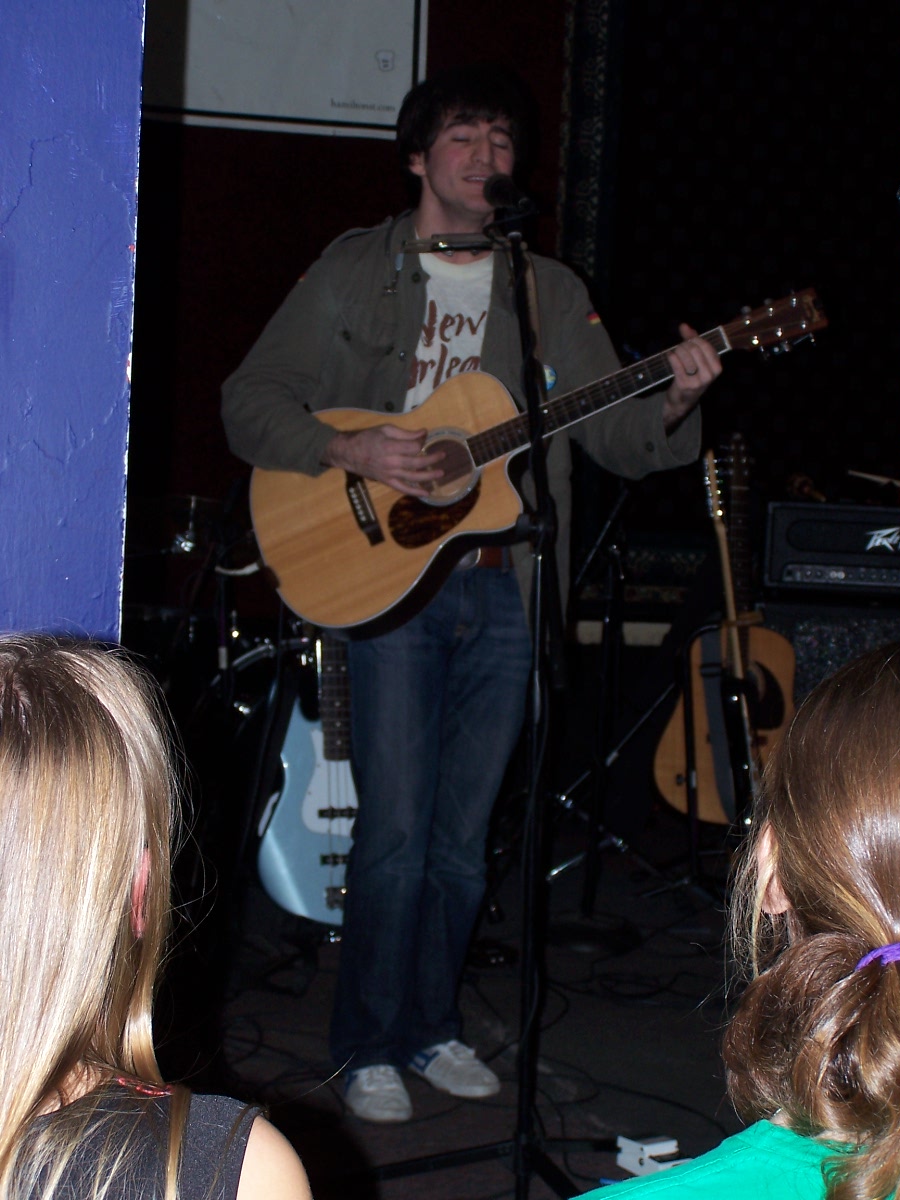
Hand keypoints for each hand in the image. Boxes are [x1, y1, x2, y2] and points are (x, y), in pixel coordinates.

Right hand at [322, 423, 444, 497]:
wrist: (348, 453)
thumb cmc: (367, 438)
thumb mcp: (385, 429)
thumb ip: (405, 433)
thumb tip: (424, 433)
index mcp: (390, 447)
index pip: (414, 447)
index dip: (422, 442)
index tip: (425, 437)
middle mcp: (391, 462)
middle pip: (416, 462)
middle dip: (432, 459)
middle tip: (443, 455)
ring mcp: (389, 474)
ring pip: (413, 477)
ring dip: (428, 476)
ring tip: (440, 473)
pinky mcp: (387, 481)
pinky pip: (403, 489)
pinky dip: (415, 492)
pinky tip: (427, 493)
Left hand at [663, 323, 721, 429]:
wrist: (683, 400)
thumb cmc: (691, 376)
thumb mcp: (698, 359)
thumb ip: (692, 341)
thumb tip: (684, 326)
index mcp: (717, 367)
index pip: (705, 345)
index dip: (693, 339)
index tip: (687, 340)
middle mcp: (710, 375)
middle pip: (694, 349)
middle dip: (684, 345)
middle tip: (680, 349)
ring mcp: (697, 381)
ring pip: (685, 355)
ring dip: (677, 351)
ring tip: (676, 354)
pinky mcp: (684, 384)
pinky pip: (676, 363)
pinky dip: (671, 357)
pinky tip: (670, 357)